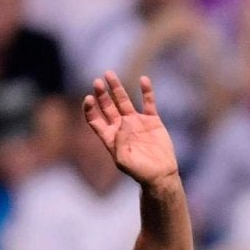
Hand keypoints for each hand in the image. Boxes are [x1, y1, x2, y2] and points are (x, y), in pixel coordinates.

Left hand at [83, 71, 178, 187]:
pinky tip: (144, 79)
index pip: (95, 119)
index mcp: (111, 137)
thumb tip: (124, 121)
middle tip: (97, 81)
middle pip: (107, 106)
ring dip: (117, 88)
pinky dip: (146, 91)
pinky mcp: (152, 120)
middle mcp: (121, 127)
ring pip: (124, 100)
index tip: (89, 98)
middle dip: (102, 94)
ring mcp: (136, 122)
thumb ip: (120, 141)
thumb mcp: (124, 160)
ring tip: (109, 74)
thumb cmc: (140, 172)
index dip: (90, 109)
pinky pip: (148, 103)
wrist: (161, 175)